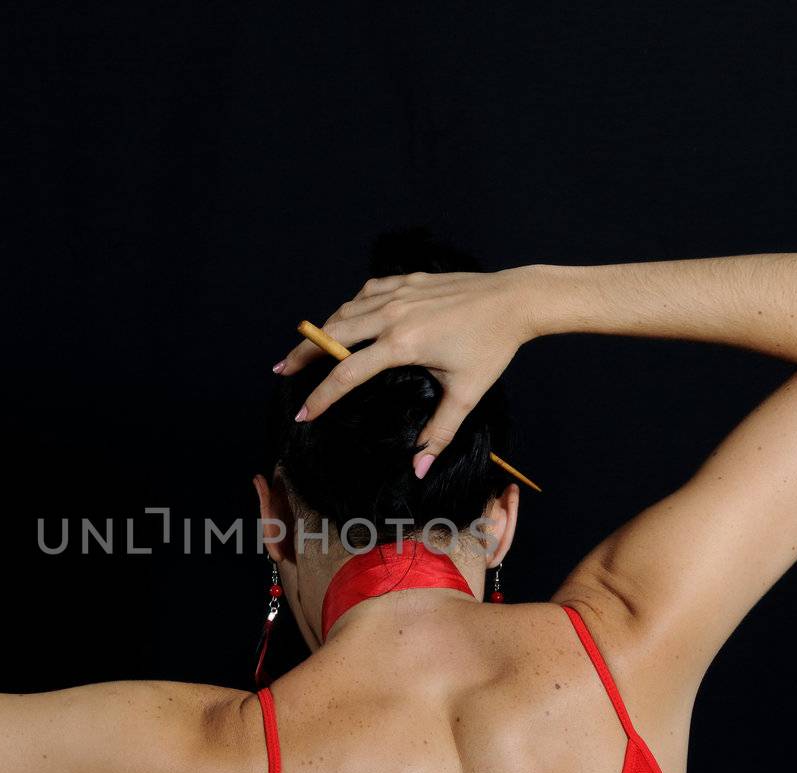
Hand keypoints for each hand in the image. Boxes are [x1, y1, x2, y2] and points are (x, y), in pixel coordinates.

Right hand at [276, 265, 542, 474]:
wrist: (514, 300)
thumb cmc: (492, 347)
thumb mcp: (466, 393)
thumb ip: (439, 432)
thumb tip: (419, 468)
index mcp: (403, 344)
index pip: (347, 373)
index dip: (321, 396)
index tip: (302, 412)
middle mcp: (393, 314)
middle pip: (332, 334)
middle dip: (303, 354)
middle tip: (282, 370)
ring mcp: (398, 293)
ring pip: (346, 310)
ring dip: (322, 328)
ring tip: (305, 346)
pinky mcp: (407, 280)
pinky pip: (366, 292)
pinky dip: (351, 307)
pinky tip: (346, 318)